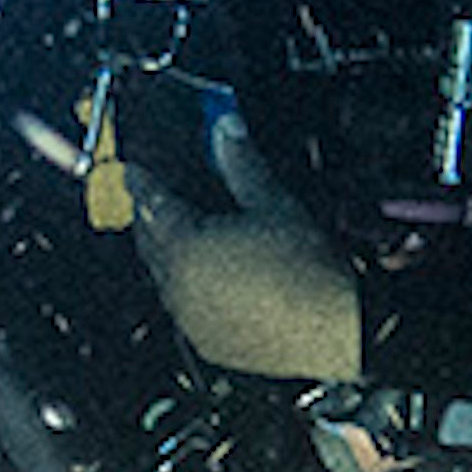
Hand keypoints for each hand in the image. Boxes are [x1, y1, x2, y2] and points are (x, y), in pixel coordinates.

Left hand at [125, 111, 364, 381]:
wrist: (338, 329)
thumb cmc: (311, 271)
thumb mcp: (274, 204)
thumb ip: (241, 163)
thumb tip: (225, 129)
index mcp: (187, 248)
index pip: (150, 204)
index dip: (140, 183)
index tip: (133, 171)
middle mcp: (179, 287)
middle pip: (148, 242)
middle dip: (150, 216)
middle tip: (158, 197)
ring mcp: (190, 320)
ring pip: (163, 278)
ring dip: (166, 255)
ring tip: (185, 235)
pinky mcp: (207, 342)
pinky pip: (182, 310)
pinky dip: (187, 289)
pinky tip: (209, 278)